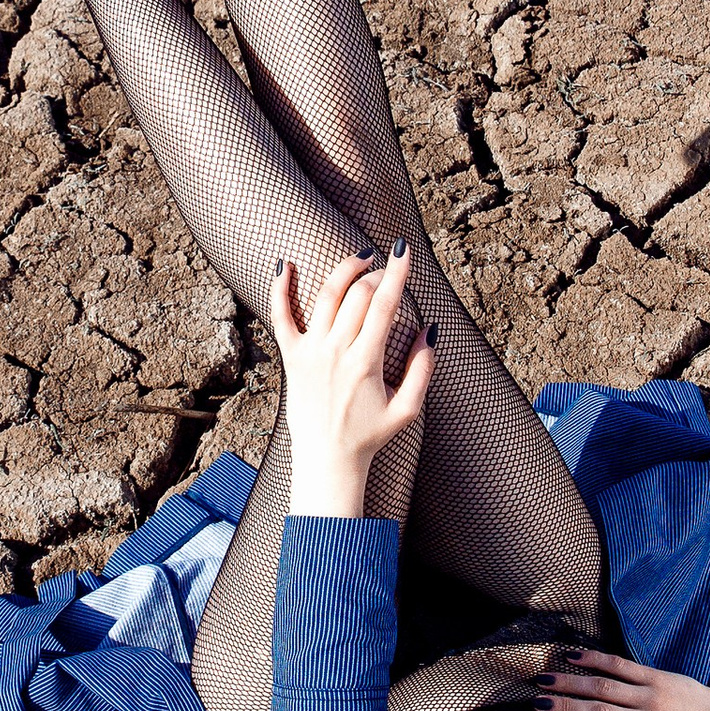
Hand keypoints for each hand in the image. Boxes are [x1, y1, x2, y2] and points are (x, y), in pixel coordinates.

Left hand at [273, 244, 432, 520]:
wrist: (327, 458)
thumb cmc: (369, 435)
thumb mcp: (408, 409)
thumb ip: (423, 369)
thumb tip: (430, 331)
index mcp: (366, 361)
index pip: (385, 305)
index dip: (397, 273)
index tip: (404, 252)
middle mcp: (336, 351)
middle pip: (358, 294)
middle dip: (376, 273)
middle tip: (386, 270)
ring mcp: (311, 351)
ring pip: (326, 295)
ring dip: (344, 270)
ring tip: (359, 258)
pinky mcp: (291, 357)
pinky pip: (280, 316)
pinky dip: (278, 288)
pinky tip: (284, 263)